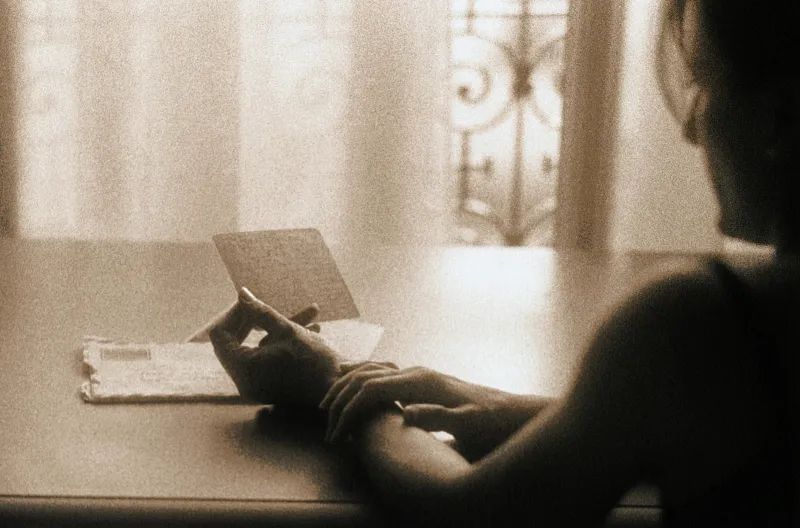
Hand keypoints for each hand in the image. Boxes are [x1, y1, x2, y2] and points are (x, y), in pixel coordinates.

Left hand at [209, 287, 339, 407]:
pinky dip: (284, 344)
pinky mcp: (272, 385)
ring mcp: (258, 386)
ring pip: (259, 348)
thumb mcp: (287, 330)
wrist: (341, 389)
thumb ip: (260, 311)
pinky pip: (269, 359)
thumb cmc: (315, 360)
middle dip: (256, 320)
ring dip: (279, 329)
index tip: (253, 302)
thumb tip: (241, 293)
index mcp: (243, 369)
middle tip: (271, 305)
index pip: (220, 336)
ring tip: (311, 312)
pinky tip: (313, 329)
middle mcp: (245, 382)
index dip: (234, 314)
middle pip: (236, 342)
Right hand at [320, 362, 549, 457]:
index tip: (336, 435)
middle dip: (340, 400)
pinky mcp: (420, 381)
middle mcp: (416, 372)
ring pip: (371, 372)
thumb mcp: (469, 425)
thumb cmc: (490, 423)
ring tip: (330, 410)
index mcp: (421, 382)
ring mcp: (418, 374)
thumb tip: (407, 413)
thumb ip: (438, 417)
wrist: (509, 413)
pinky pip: (382, 376)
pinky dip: (361, 382)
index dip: (349, 411)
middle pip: (365, 377)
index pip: (371, 389)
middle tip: (326, 426)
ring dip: (347, 389)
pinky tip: (353, 393)